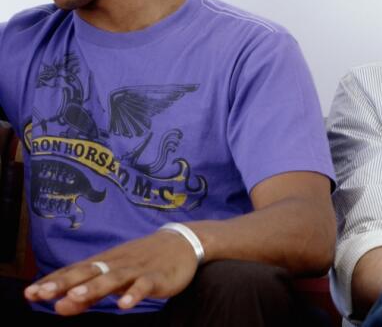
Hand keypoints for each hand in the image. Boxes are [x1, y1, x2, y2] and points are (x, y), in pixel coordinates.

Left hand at [23, 228, 198, 314]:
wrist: (183, 242)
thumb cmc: (142, 261)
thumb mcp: (114, 276)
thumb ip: (88, 293)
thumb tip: (58, 306)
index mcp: (104, 263)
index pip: (74, 271)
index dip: (52, 282)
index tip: (30, 293)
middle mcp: (117, 264)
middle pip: (88, 272)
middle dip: (65, 283)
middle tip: (43, 294)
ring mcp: (137, 269)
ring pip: (113, 277)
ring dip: (94, 287)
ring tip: (76, 296)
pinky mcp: (157, 277)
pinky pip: (144, 285)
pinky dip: (134, 294)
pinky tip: (124, 305)